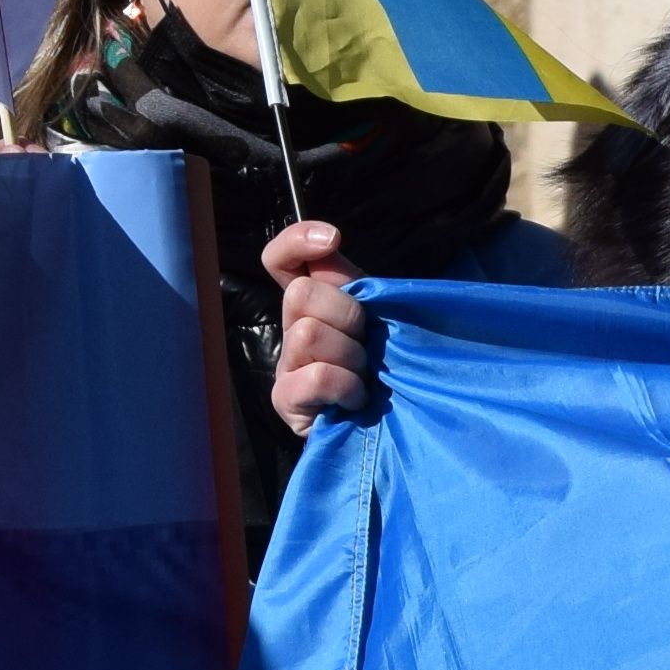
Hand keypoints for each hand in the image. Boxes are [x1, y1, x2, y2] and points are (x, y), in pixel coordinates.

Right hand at [266, 219, 375, 431]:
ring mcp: (284, 365)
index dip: (296, 241)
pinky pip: (317, 375)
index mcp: (313, 305)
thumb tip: (331, 243)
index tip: (332, 239)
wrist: (388, 430)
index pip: (281, 260)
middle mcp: (292, 329)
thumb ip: (357, 282)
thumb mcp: (381, 319)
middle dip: (347, 316)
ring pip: (308, 333)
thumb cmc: (388, 370)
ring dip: (351, 356)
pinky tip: (356, 399)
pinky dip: (346, 386)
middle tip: (365, 344)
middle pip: (301, 294)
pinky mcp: (285, 400)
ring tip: (364, 377)